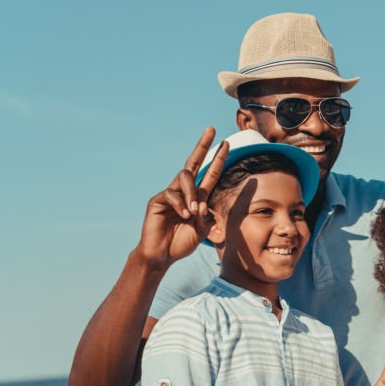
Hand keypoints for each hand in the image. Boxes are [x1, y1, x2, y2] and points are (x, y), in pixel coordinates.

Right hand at [135, 128, 227, 269]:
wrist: (163, 256)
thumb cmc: (181, 242)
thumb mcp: (202, 229)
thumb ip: (206, 215)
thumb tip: (204, 203)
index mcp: (197, 197)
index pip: (209, 174)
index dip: (218, 159)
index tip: (227, 144)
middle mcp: (184, 192)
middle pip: (193, 163)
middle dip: (202, 145)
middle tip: (211, 129)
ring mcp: (170, 194)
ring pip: (184, 178)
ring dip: (192, 194)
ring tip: (193, 212)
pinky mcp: (158, 201)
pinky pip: (171, 194)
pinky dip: (181, 205)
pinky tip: (184, 216)